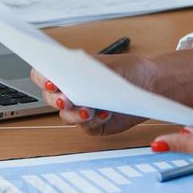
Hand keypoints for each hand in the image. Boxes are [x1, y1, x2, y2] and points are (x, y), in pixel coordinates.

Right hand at [29, 54, 158, 135]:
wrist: (150, 85)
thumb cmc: (129, 70)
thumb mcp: (110, 66)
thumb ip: (91, 72)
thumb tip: (75, 78)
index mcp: (70, 71)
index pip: (43, 74)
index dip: (42, 78)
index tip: (51, 81)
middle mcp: (71, 91)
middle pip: (50, 98)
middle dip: (57, 100)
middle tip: (66, 99)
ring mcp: (81, 109)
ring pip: (66, 115)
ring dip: (75, 113)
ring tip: (90, 110)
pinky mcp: (94, 125)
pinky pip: (86, 127)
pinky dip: (94, 121)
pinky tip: (105, 113)